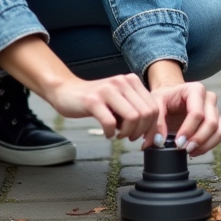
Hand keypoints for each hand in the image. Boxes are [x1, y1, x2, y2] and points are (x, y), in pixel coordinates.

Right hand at [0, 36, 158, 141]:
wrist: (66, 91)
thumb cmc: (95, 100)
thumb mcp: (120, 101)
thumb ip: (135, 110)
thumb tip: (152, 134)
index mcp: (132, 81)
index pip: (154, 107)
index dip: (153, 128)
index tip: (146, 139)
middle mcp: (122, 82)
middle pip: (146, 113)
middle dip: (141, 132)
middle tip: (130, 138)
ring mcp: (107, 90)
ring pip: (133, 118)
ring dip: (127, 133)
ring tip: (119, 135)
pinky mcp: (93, 100)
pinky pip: (110, 123)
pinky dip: (110, 133)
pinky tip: (107, 133)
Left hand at [149, 81, 220, 156]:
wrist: (172, 96)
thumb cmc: (165, 98)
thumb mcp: (156, 104)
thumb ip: (156, 122)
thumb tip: (158, 142)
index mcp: (196, 89)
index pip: (197, 113)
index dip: (188, 130)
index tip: (178, 142)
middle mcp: (209, 98)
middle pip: (211, 123)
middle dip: (198, 139)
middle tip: (184, 149)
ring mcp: (215, 109)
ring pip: (218, 131)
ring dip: (205, 145)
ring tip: (189, 151)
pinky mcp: (217, 120)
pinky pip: (219, 135)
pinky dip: (209, 145)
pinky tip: (195, 150)